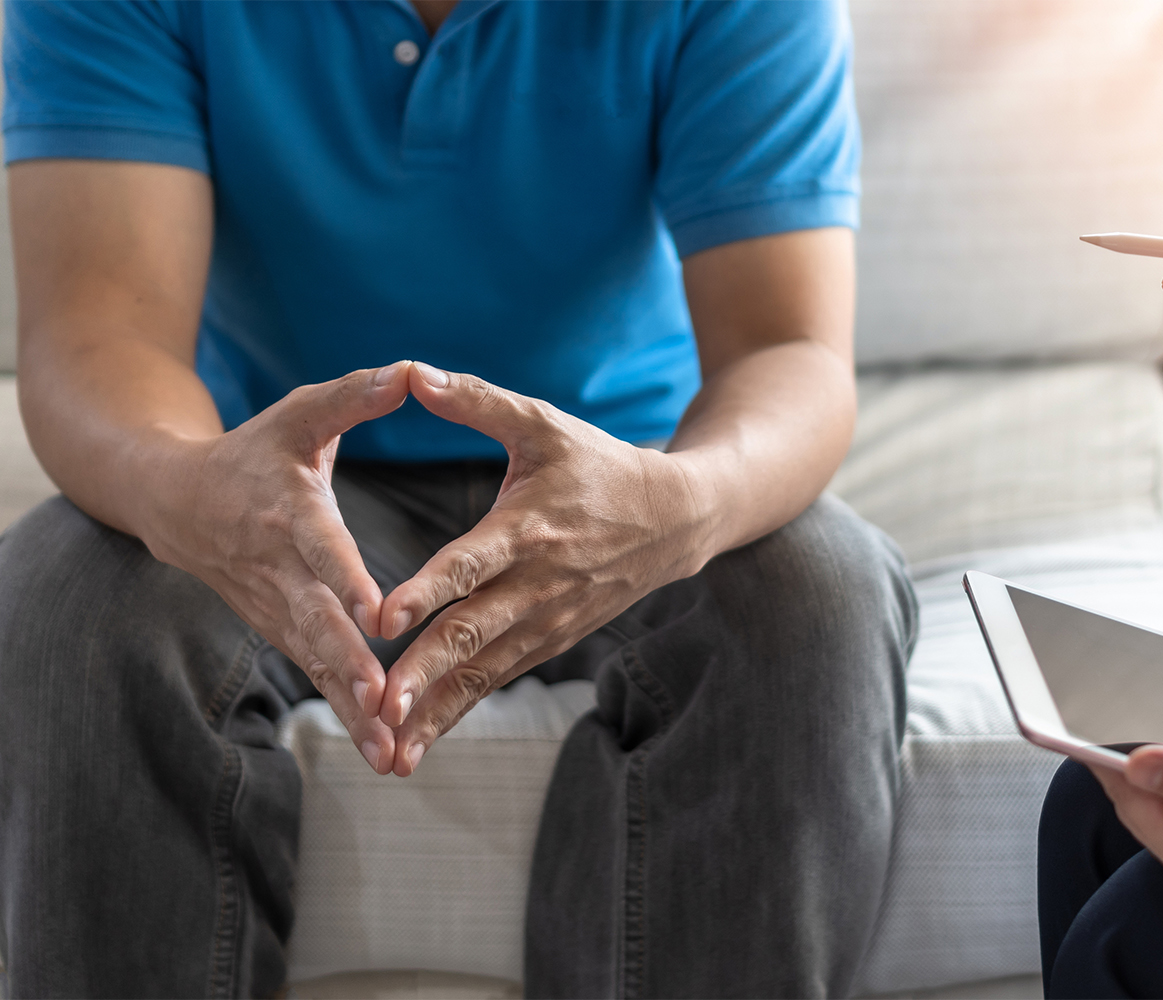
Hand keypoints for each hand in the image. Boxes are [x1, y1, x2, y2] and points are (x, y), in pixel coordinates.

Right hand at [139, 362, 413, 771]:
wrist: (179, 504)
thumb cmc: (256, 452)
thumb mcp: (300, 415)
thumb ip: (354, 396)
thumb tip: (410, 371)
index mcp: (288, 513)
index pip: (320, 548)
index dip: (345, 578)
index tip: (375, 611)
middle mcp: (280, 570)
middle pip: (316, 622)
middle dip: (348, 664)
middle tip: (382, 700)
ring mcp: (277, 609)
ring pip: (318, 663)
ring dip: (350, 708)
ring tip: (389, 750)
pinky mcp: (284, 633)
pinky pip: (318, 677)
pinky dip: (346, 716)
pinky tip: (383, 754)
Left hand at [375, 363, 712, 775]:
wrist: (676, 520)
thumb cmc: (598, 465)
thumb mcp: (543, 423)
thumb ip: (477, 401)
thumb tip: (410, 373)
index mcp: (528, 527)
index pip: (471, 563)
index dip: (428, 591)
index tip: (382, 620)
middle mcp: (537, 582)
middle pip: (474, 633)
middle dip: (424, 673)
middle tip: (379, 705)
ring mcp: (547, 619)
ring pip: (484, 671)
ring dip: (437, 710)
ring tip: (390, 749)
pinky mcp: (552, 641)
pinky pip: (498, 681)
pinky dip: (459, 712)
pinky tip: (418, 743)